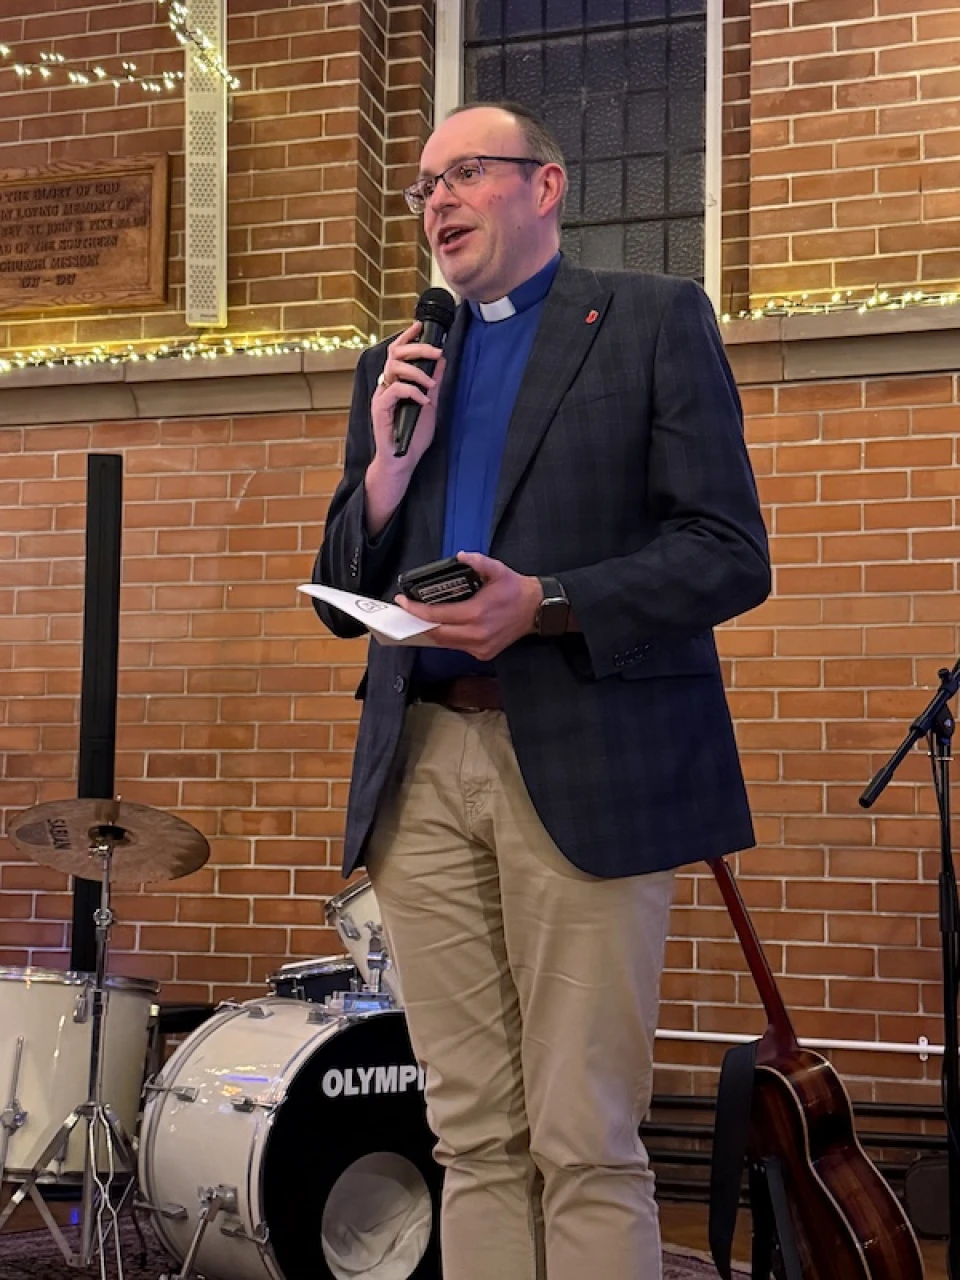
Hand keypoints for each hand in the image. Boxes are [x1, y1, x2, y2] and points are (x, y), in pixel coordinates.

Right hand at [364, 322, 446, 536]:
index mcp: (396, 382)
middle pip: (395, 353)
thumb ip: (434, 383)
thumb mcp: (431, 405)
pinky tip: (424, 401)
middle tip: (436, 351)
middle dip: (417, 347)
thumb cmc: (412, 436)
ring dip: (417, 372)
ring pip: (394, 368)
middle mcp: (386, 386)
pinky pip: (395, 390)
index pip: (398, 351)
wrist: (402, 461)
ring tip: (431, 384)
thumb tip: (442, 361)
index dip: (407, 336)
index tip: (420, 325)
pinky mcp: (380, 409)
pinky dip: (412, 392)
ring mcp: (381, 396)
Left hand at [396, 552, 542, 661]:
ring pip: (445, 643)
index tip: (403, 602)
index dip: (416, 610)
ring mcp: (480, 647)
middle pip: (436, 633)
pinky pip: (458, 646)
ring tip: (420, 617)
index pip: (437, 616)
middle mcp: (477, 634)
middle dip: (418, 623)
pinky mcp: (484, 654)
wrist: (537, 610)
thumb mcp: (498, 570)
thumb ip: (479, 562)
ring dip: (431, 631)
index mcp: (477, 613)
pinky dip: (448, 637)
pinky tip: (443, 626)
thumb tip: (461, 556)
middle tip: (407, 611)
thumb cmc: (515, 589)